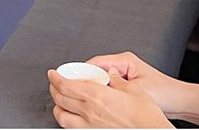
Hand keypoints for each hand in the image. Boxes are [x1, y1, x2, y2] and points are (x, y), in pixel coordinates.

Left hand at [48, 58, 176, 128]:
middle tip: (54, 83)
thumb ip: (118, 80)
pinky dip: (67, 121)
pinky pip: (72, 129)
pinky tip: (72, 117)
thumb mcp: (133, 90)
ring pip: (62, 117)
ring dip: (57, 107)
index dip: (55, 78)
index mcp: (97, 96)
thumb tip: (112, 75)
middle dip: (54, 89)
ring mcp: (90, 126)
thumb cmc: (145, 116)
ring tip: (59, 101)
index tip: (53, 73)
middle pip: (60, 99)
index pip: (66, 85)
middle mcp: (89, 112)